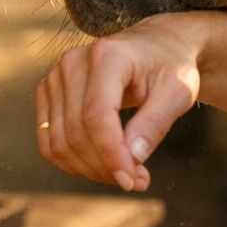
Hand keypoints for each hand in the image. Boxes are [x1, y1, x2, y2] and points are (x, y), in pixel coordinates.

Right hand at [35, 14, 202, 191]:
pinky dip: (73, 162)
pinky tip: (101, 165)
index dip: (111, 155)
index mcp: (108, 55)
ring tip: (125, 174)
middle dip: (105, 166)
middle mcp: (74, 62)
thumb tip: (131, 159)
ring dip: (90, 169)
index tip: (133, 181)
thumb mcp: (178, 91)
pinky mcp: (49, 90)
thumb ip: (154, 123)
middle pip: (76, 132)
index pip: (96, 116)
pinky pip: (49, 140)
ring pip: (59, 142)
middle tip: (138, 180)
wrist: (156, 44)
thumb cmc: (171, 66)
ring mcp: (56, 75)